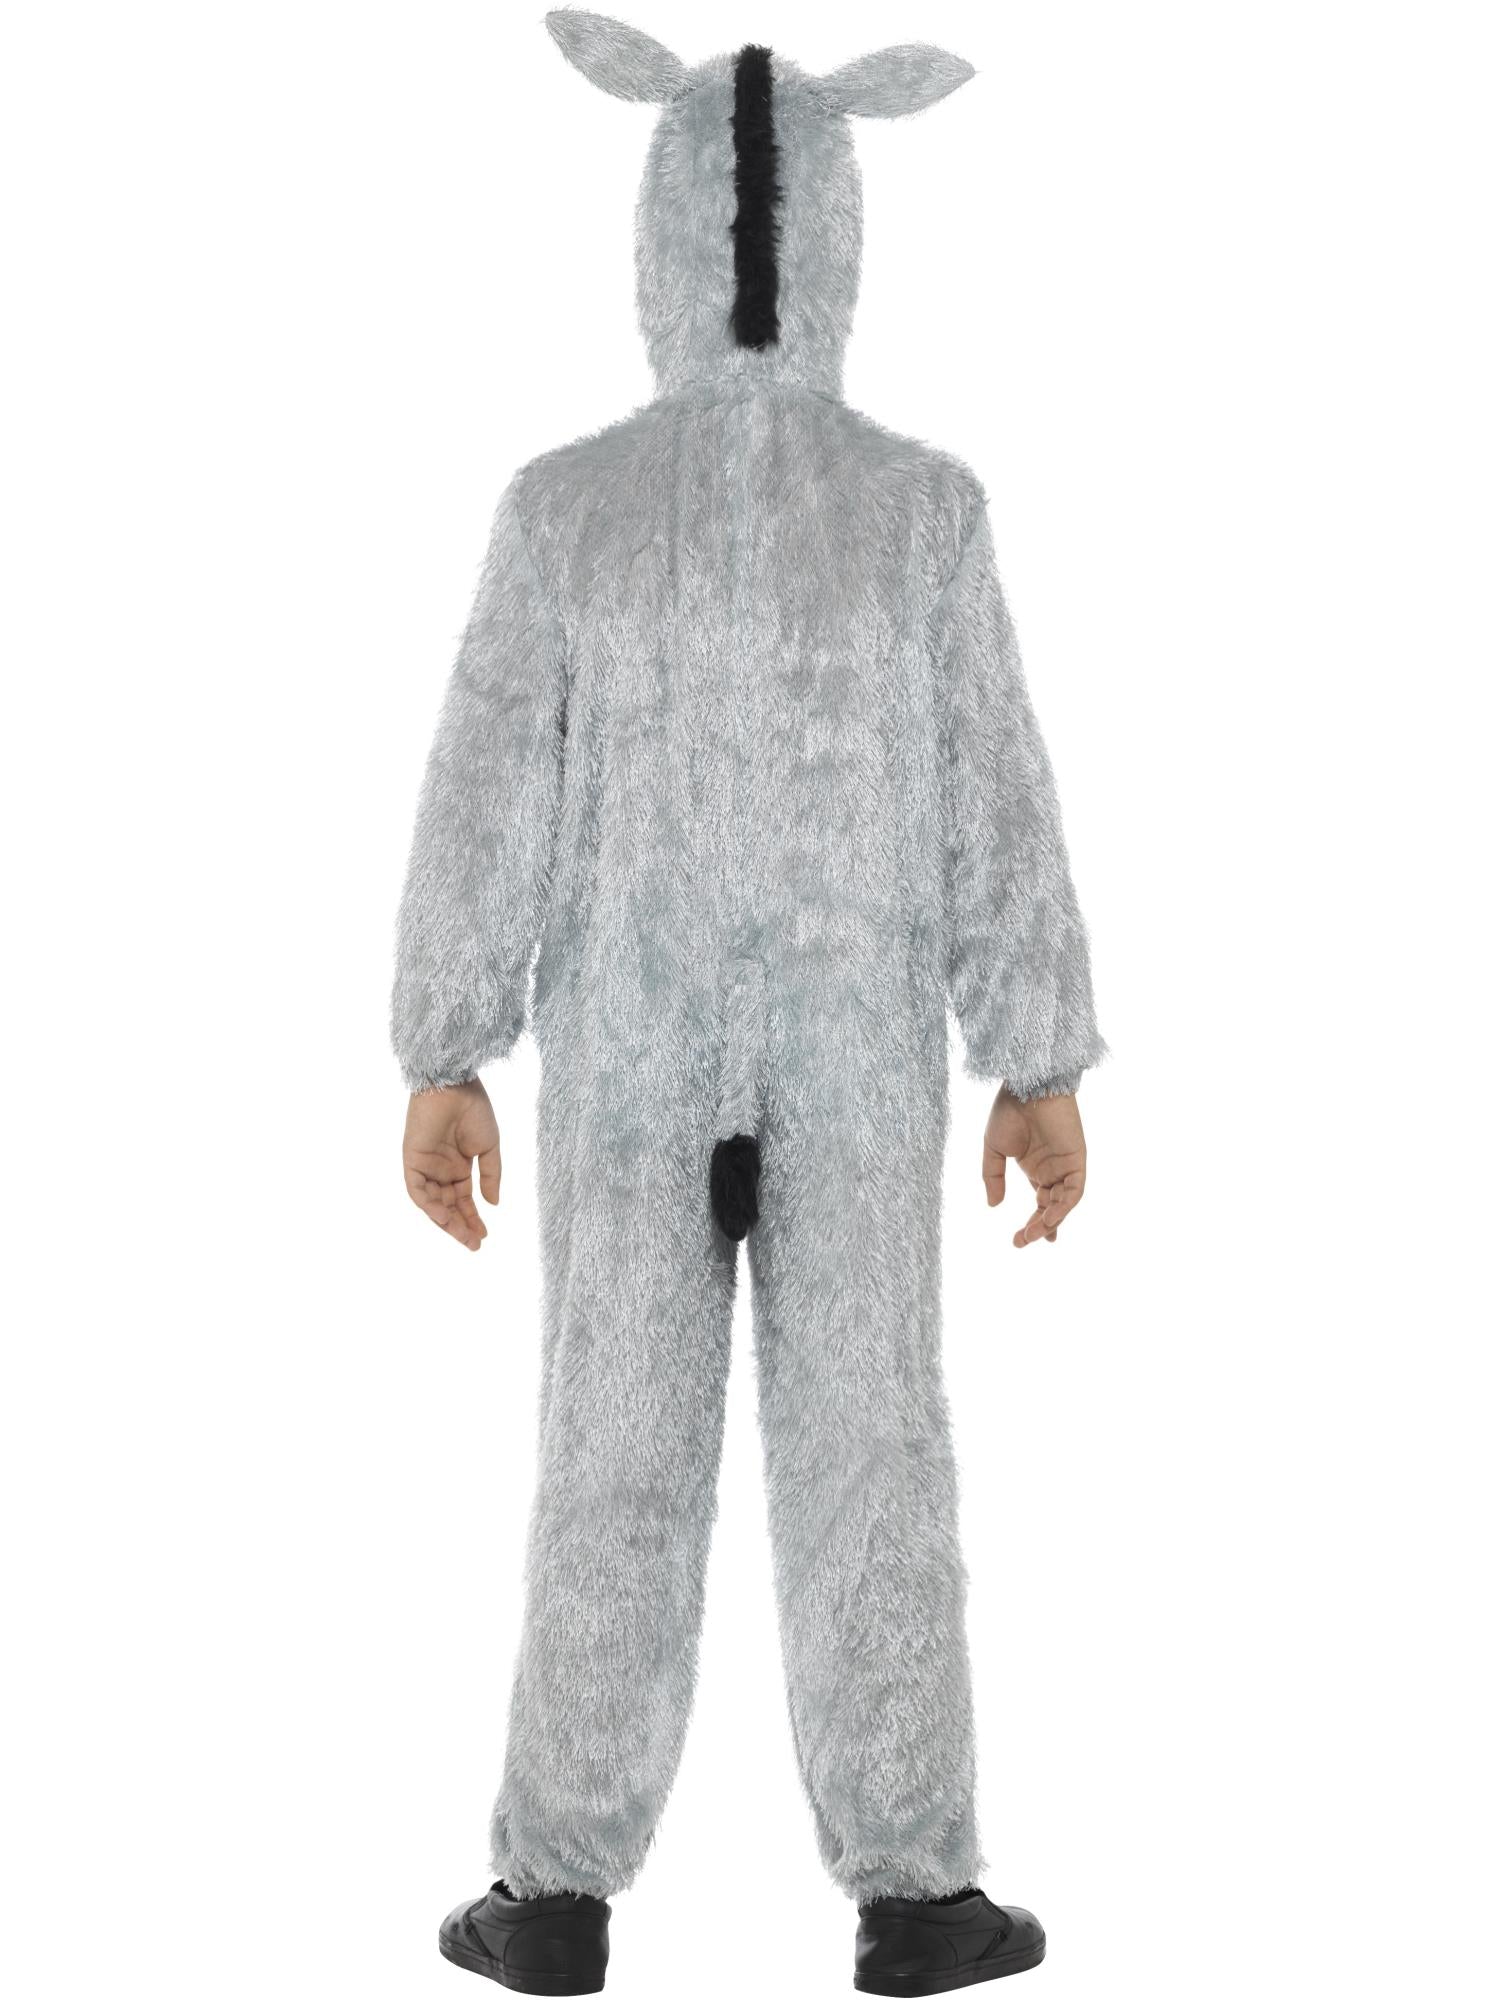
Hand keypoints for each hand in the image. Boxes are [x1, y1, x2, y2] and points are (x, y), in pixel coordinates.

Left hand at [402, 1079, 500, 1251]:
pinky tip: (444, 1217)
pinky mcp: (412, 1160)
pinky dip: (429, 1205)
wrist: (455, 1085)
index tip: (484, 1235)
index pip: (463, 1199)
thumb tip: (493, 1204)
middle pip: (448, 1205)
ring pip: (432, 1202)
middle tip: (475, 1244)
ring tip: (463, 1236)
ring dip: (446, 1221)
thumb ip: (491, 1176)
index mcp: (458, 1165)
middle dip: (461, 1225)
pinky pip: (417, 1189)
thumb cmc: (474, 1109)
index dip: (473, 1218)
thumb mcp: (489, 1147)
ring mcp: (425, 1165)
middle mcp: (440, 1169)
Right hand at [982, 1087, 1086, 1248]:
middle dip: (1039, 1228)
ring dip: (1050, 1221)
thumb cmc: (1009, 1110)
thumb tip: (993, 1206)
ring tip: (1033, 1235)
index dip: (1034, 1223)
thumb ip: (993, 1176)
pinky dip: (1063, 1207)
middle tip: (1023, 1241)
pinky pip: (1074, 1191)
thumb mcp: (993, 1148)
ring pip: (1063, 1203)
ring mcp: (1066, 1166)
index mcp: (1035, 1168)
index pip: (1040, 1202)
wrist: (1026, 1086)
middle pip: (1051, 1207)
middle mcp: (1053, 1170)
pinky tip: (1049, 1219)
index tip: (1021, 1240)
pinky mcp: (1077, 1160)